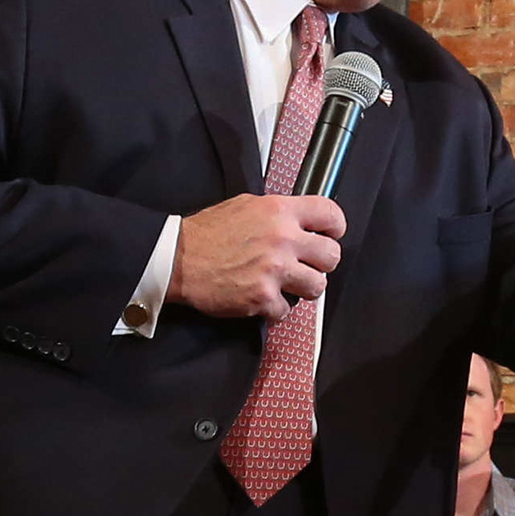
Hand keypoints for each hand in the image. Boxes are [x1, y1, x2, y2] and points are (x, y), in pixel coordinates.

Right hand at [171, 194, 343, 321]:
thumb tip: (300, 221)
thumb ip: (277, 212)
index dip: (335, 227)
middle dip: (321, 263)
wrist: (178, 259)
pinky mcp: (263, 297)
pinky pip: (287, 310)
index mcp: (279, 211)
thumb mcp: (246, 205)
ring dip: (303, 288)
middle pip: (332, 256)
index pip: (330, 214)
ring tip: (286, 284)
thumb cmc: (207, 233)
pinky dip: (274, 308)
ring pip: (317, 286)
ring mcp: (275, 270)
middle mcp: (282, 238)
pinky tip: (260, 298)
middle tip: (306, 265)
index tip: (331, 235)